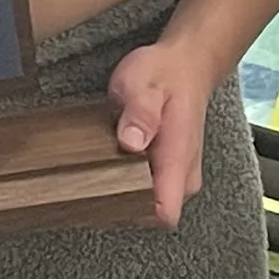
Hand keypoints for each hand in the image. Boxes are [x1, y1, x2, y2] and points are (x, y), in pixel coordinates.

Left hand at [107, 39, 215, 228]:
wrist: (185, 64)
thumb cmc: (165, 74)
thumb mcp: (144, 83)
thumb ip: (140, 113)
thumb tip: (131, 142)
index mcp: (178, 160)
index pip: (165, 214)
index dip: (132, 214)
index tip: (104, 195)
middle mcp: (182, 176)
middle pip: (150, 214)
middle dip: (119, 201)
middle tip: (92, 174)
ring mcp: (177, 175)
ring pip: (146, 203)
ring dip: (120, 189)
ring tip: (99, 164)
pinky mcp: (169, 171)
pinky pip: (145, 189)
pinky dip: (125, 180)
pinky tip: (109, 161)